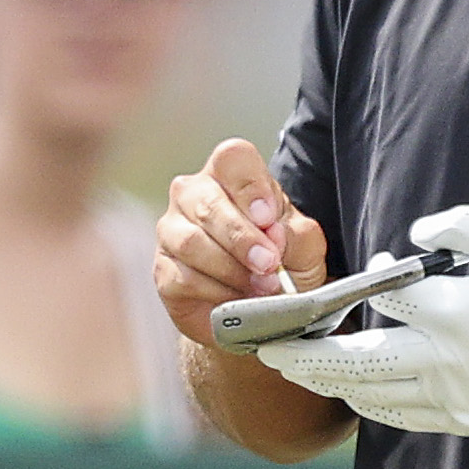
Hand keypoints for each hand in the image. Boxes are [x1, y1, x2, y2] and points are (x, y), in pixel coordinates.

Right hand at [154, 139, 328, 348]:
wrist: (264, 311)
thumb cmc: (282, 266)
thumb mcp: (305, 247)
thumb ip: (297, 235)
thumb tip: (274, 234)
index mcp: (232, 177)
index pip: (232, 158)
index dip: (249, 186)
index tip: (268, 217)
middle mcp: (195, 196)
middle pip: (208, 203)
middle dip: (242, 237)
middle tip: (269, 263)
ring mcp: (173, 231)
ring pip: (192, 242)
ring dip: (231, 268)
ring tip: (261, 285)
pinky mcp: (163, 271)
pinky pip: (184, 278)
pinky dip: (217, 292)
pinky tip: (237, 298)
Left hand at [256, 206, 468, 434]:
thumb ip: (461, 225)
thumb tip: (415, 234)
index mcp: (455, 311)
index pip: (388, 297)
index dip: (374, 278)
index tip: (379, 267)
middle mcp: (444, 359)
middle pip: (355, 359)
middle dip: (306, 354)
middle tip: (268, 349)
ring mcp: (451, 395)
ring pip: (372, 393)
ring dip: (329, 382)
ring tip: (298, 370)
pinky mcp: (462, 417)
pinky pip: (401, 416)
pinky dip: (371, 404)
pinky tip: (353, 394)